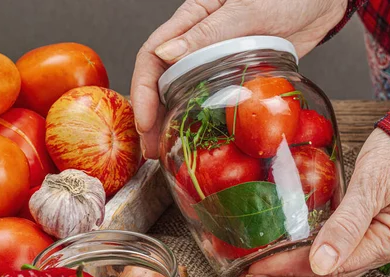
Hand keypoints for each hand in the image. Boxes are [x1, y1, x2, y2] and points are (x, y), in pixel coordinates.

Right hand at [131, 0, 347, 157]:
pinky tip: (203, 137)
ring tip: (172, 149)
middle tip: (154, 148)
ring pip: (188, 92)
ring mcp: (221, 58)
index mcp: (193, 17)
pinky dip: (206, 116)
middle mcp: (201, 40)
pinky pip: (217, 96)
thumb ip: (208, 31)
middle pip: (166, 80)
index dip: (144, 90)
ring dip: (177, 120)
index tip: (145, 121)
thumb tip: (166, 54)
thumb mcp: (246, 8)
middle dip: (155, 114)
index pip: (154, 55)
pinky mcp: (241, 72)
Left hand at [237, 128, 389, 276]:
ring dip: (295, 272)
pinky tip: (292, 258)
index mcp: (389, 241)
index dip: (289, 268)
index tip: (256, 268)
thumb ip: (348, 223)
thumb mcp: (374, 182)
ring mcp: (382, 241)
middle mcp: (386, 248)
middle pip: (329, 274)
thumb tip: (319, 263)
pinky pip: (340, 253)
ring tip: (262, 275)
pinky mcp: (375, 230)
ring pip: (333, 267)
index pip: (330, 266)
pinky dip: (311, 258)